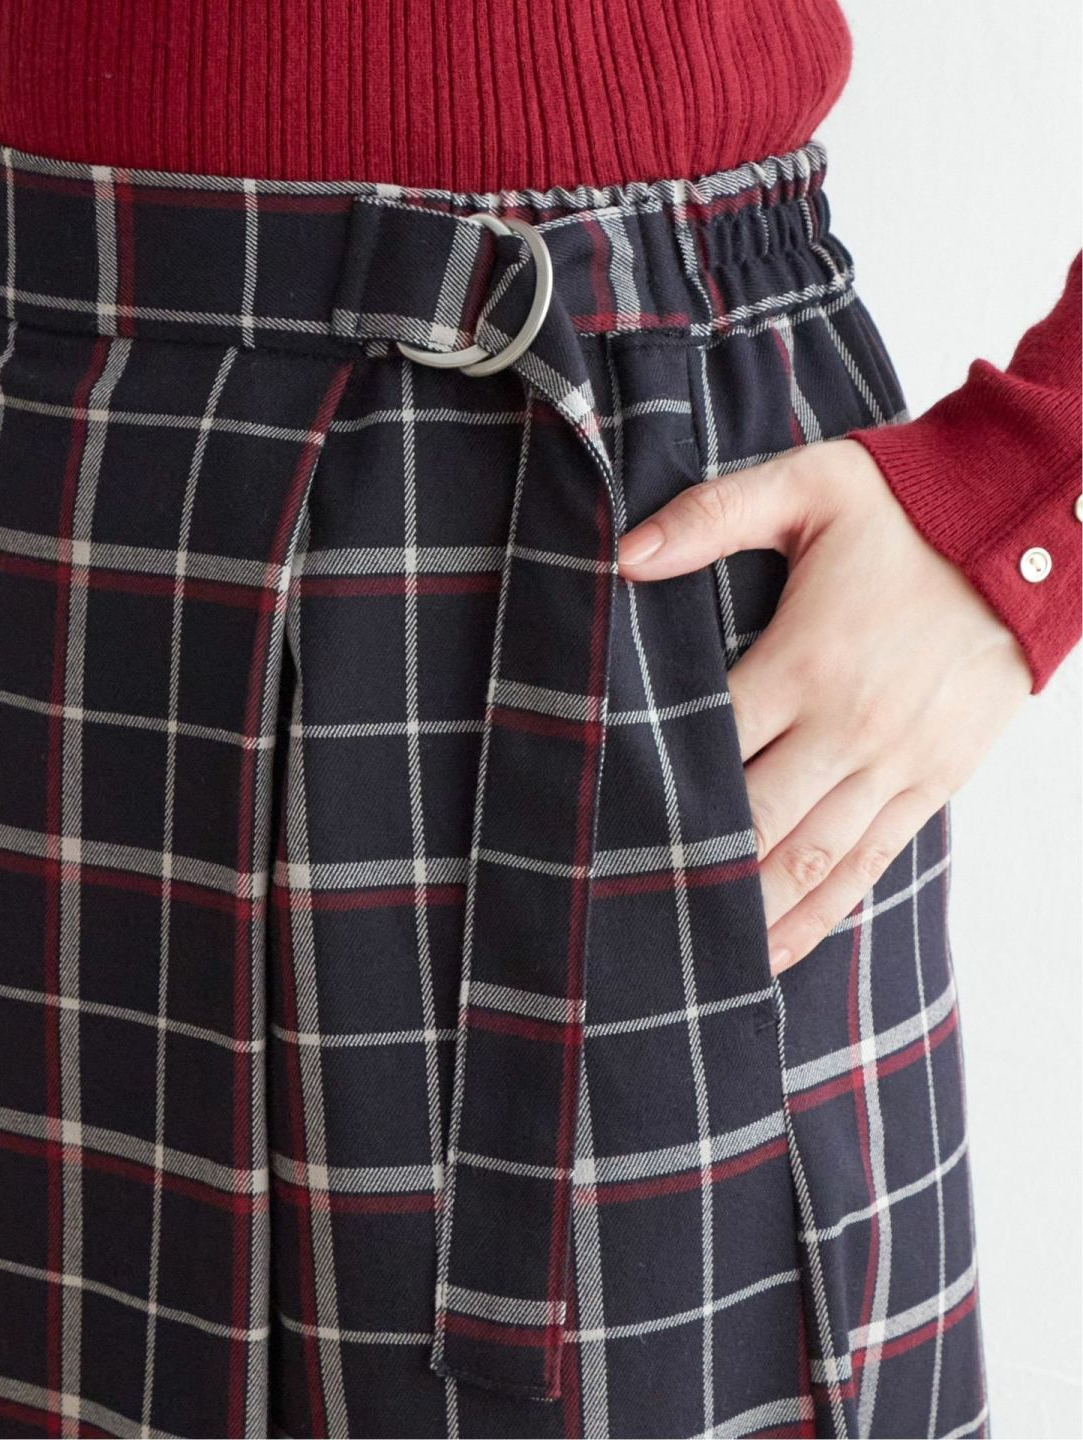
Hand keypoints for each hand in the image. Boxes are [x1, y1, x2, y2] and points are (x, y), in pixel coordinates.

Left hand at [617, 438, 1032, 974]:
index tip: (601, 826)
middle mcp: (849, 726)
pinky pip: (871, 861)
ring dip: (754, 912)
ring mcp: (897, 763)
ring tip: (698, 960)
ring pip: (811, 858)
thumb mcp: (806, 487)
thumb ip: (710, 518)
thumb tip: (623, 554)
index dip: (655, 786)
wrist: (1028, 530)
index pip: (712, 744)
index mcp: (806, 661)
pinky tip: (782, 946)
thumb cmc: (908, 508)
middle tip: (632, 914)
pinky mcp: (933, 781)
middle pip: (754, 819)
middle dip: (694, 867)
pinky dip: (823, 910)